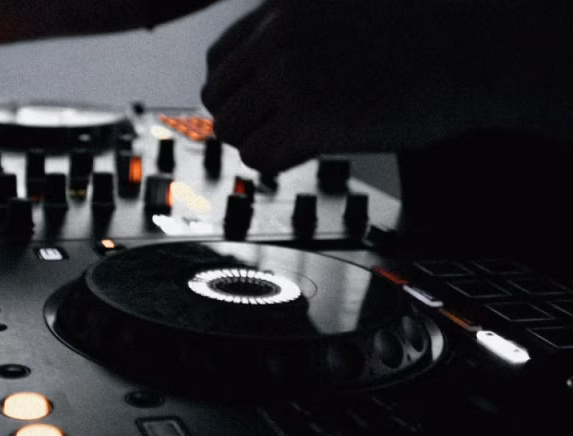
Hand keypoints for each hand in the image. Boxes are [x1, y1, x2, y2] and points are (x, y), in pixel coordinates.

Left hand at [202, 0, 569, 171]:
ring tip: (300, 140)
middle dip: (246, 121)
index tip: (257, 108)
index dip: (236, 92)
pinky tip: (310, 151)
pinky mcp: (309, 119)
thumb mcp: (342, 10)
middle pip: (218, 101)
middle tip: (279, 131)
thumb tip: (260, 76)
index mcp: (283, 10)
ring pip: (231, 132)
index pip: (218, 61)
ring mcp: (290, 78)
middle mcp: (278, 39)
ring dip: (261, 143)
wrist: (475, 51)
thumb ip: (297, 33)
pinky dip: (279, 162)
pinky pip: (258, 157)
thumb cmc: (425, 33)